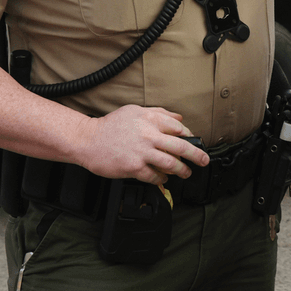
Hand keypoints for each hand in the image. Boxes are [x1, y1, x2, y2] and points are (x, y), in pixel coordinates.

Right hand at [74, 105, 210, 184]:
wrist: (86, 140)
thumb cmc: (110, 126)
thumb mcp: (135, 111)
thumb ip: (159, 113)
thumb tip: (179, 118)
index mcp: (150, 120)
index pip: (179, 129)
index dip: (191, 137)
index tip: (195, 143)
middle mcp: (149, 135)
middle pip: (181, 147)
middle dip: (197, 156)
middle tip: (204, 161)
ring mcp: (142, 152)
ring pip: (171, 164)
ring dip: (182, 170)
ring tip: (186, 173)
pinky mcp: (133, 167)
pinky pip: (154, 176)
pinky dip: (161, 178)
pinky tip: (163, 178)